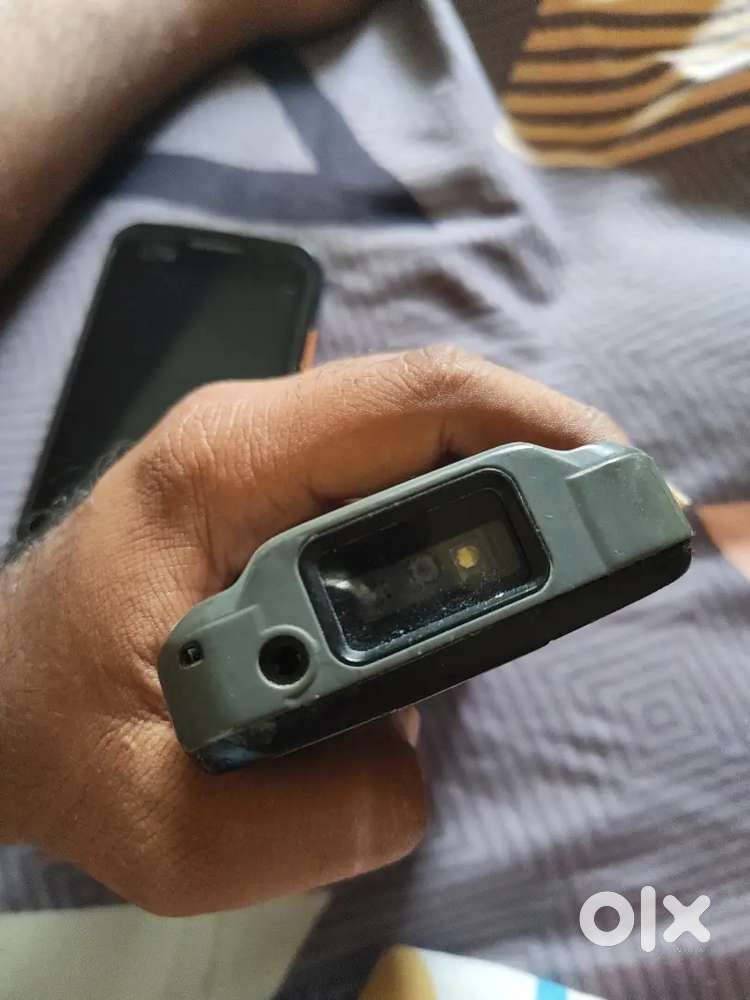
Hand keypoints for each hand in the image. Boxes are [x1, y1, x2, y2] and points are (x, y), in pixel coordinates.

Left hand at [0, 347, 622, 915]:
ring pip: (415, 438)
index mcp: (223, 471)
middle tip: (609, 535)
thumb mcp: (166, 827)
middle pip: (431, 409)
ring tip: (557, 556)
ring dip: (499, 487)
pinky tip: (476, 568)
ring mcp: (259, 452)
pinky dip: (452, 515)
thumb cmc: (57, 736)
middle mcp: (247, 434)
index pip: (417, 404)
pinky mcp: (272, 489)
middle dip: (538, 462)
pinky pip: (387, 478)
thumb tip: (417, 770)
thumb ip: (314, 824)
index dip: (538, 432)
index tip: (615, 491)